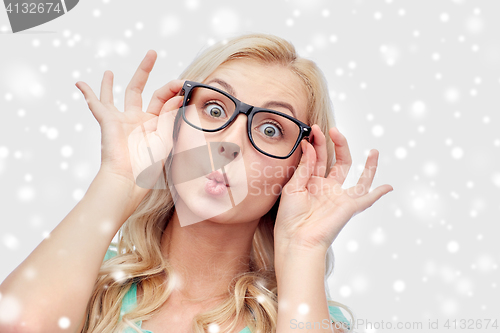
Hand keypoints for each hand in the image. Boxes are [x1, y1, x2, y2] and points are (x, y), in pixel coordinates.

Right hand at [75, 50, 183, 202]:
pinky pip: (96, 104)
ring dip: (111, 82)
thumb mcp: (166, 137)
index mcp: (154, 123)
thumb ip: (171, 115)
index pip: (162, 98)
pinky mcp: (107, 121)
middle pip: (140, 89)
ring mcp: (121, 119)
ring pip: (116, 95)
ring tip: (110, 71)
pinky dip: (88, 93)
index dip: (172, 88)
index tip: (183, 82)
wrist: (129, 178)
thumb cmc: (150, 164)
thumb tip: (180, 95)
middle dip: (144, 71)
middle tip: (151, 52)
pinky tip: (81, 83)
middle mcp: (137, 119)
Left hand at [274, 124, 393, 251]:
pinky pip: (368, 199)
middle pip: (338, 162)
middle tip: (333, 129)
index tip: (313, 129)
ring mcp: (340, 198)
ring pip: (359, 179)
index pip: (318, 157)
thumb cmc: (289, 217)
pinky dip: (379, 193)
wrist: (296, 239)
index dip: (317, 143)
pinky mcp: (349, 207)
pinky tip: (388, 186)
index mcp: (312, 182)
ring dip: (367, 165)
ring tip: (374, 150)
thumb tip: (311, 145)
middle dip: (337, 144)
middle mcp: (328, 188)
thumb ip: (304, 166)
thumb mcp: (292, 187)